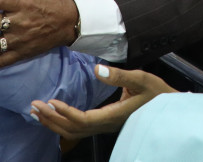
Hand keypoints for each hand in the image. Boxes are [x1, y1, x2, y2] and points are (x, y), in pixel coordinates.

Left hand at [31, 65, 175, 139]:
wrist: (168, 109)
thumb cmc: (157, 93)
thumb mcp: (142, 79)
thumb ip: (119, 76)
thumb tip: (98, 69)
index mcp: (112, 116)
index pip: (82, 119)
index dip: (65, 112)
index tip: (51, 102)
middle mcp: (105, 125)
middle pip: (72, 129)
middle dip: (51, 118)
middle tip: (34, 106)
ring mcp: (104, 127)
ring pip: (73, 132)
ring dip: (53, 123)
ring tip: (36, 112)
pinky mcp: (103, 124)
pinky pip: (78, 128)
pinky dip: (62, 122)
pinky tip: (53, 116)